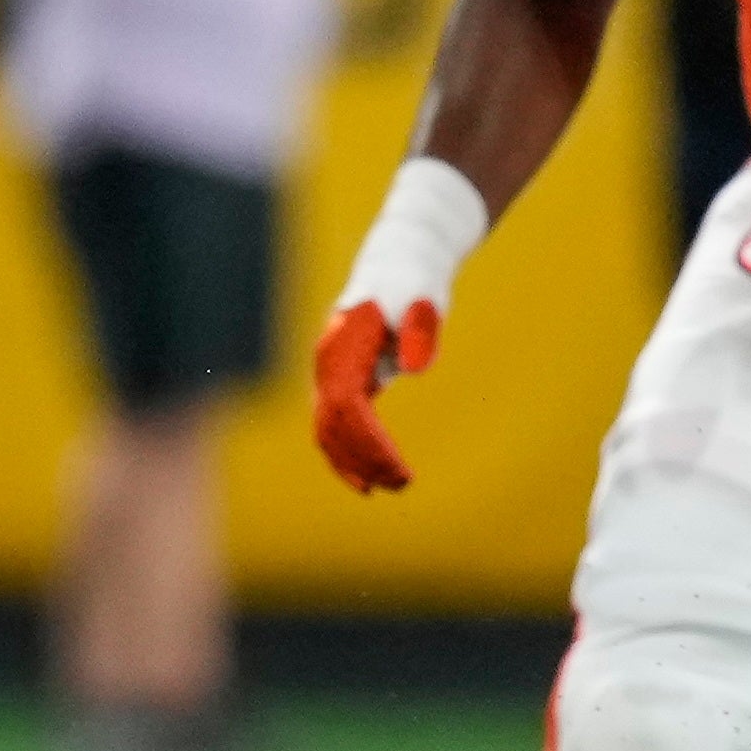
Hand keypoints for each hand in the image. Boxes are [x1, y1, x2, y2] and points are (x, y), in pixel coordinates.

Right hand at [315, 156, 488, 494]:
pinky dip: (349, 451)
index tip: (398, 468)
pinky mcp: (342, 380)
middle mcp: (327, 361)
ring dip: (352, 461)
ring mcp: (330, 372)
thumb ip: (419, 330)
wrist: (400, 262)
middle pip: (332, 424)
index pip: (346, 406)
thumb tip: (413, 368)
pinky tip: (370, 475)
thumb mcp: (424, 300)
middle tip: (399, 486)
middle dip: (362, 458)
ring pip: (327, 429)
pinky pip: (336, 424)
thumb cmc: (414, 282)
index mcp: (343, 345)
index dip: (368, 442)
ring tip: (383, 488)